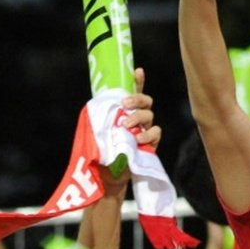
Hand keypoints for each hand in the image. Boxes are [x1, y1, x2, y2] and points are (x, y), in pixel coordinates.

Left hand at [105, 67, 160, 188]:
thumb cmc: (99, 154)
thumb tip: (94, 104)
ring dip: (138, 117)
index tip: (137, 71)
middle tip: (124, 103)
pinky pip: (155, 133)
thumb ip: (98, 119)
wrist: (105, 177)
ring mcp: (145, 131)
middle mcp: (137, 119)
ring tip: (125, 125)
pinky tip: (137, 138)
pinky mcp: (150, 144)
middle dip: (137, 98)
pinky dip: (147, 134)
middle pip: (145, 101)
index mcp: (124, 113)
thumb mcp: (94, 133)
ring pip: (149, 115)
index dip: (137, 81)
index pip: (133, 93)